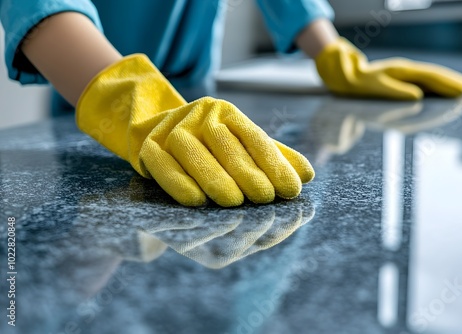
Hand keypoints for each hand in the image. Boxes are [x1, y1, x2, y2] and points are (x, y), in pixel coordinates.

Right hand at [76, 55, 313, 206]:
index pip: (255, 137)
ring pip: (193, 153)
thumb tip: (307, 173)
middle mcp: (200, 116)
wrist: (157, 127)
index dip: (274, 163)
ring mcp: (173, 129)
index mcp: (227, 113)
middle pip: (225, 145)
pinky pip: (163, 165)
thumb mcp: (242, 144)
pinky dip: (179, 183)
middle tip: (264, 198)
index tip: (292, 189)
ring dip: (214, 178)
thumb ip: (273, 157)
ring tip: (234, 202)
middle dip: (247, 173)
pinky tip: (197, 201)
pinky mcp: (149, 146)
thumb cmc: (210, 143)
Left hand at [315, 38, 461, 99]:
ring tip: (459, 90)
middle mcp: (403, 71)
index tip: (460, 90)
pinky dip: (431, 88)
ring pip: (427, 79)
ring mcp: (401, 75)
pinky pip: (419, 83)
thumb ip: (396, 91)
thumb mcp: (375, 87)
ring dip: (443, 85)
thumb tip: (417, 97)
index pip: (428, 77)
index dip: (445, 83)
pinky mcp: (398, 81)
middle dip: (449, 82)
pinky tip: (438, 93)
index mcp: (400, 71)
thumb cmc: (358, 83)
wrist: (344, 76)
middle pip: (431, 76)